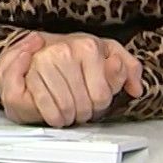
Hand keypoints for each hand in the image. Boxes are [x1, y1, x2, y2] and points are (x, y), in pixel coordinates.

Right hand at [0, 33, 142, 127]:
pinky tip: (56, 114)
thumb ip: (129, 69)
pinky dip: (52, 117)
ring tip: (69, 111)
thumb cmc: (76, 53)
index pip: (103, 95)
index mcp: (89, 46)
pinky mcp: (27, 73)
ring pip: (65, 108)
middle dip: (85, 113)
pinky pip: (45, 107)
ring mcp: (44, 61)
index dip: (101, 106)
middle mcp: (66, 50)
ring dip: (68, 117)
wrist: (41, 46)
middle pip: (84, 104)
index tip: (95, 101)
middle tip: (81, 109)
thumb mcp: (107, 53)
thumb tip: (135, 88)